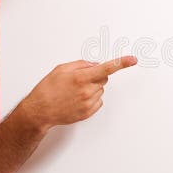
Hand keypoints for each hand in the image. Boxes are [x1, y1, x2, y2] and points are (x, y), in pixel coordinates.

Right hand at [17, 56, 137, 131]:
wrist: (39, 111)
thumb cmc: (47, 89)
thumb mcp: (61, 69)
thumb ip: (81, 64)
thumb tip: (95, 64)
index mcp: (81, 78)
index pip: (107, 68)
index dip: (121, 63)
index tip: (132, 60)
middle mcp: (87, 91)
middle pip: (104, 79)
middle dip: (95, 76)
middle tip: (78, 80)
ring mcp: (88, 103)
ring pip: (100, 90)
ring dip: (92, 88)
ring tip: (74, 92)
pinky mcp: (88, 113)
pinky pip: (98, 101)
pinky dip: (91, 99)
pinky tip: (76, 100)